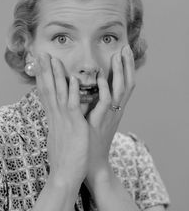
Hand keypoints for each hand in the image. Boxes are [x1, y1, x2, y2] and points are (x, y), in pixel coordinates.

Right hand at [35, 53, 88, 186]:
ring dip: (56, 75)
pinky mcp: (75, 126)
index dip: (43, 77)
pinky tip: (73, 79)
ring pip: (59, 93)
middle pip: (48, 89)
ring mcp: (64, 120)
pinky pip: (73, 106)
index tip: (40, 64)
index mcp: (53, 117)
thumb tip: (56, 114)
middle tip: (41, 54)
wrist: (64, 175)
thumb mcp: (59, 135)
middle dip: (44, 70)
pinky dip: (73, 92)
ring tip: (53, 59)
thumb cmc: (63, 157)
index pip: (46, 93)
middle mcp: (55, 116)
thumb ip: (58, 122)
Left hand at [86, 45, 135, 180]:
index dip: (125, 69)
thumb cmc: (88, 141)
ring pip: (120, 90)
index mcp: (113, 110)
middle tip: (126, 48)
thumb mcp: (92, 120)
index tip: (123, 53)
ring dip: (120, 71)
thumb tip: (83, 90)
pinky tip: (100, 75)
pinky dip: (105, 87)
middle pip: (126, 84)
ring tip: (119, 54)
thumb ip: (92, 105)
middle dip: (127, 66)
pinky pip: (106, 102)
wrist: (89, 163)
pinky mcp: (101, 122)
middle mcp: (115, 111)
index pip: (123, 85)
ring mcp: (109, 116)